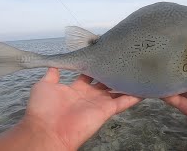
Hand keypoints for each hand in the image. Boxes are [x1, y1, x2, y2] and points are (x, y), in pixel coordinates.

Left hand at [23, 68, 141, 149]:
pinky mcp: (106, 110)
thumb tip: (54, 64)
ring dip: (126, 83)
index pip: (90, 74)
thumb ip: (52, 74)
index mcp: (76, 88)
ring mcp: (99, 103)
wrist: (47, 131)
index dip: (97, 65)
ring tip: (138, 72)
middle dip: (113, 72)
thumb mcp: (44, 86)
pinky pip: (123, 102)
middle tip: (124, 60)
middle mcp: (89, 95)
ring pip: (117, 91)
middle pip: (105, 81)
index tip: (105, 54)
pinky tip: (144, 89)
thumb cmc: (42, 109)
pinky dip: (134, 97)